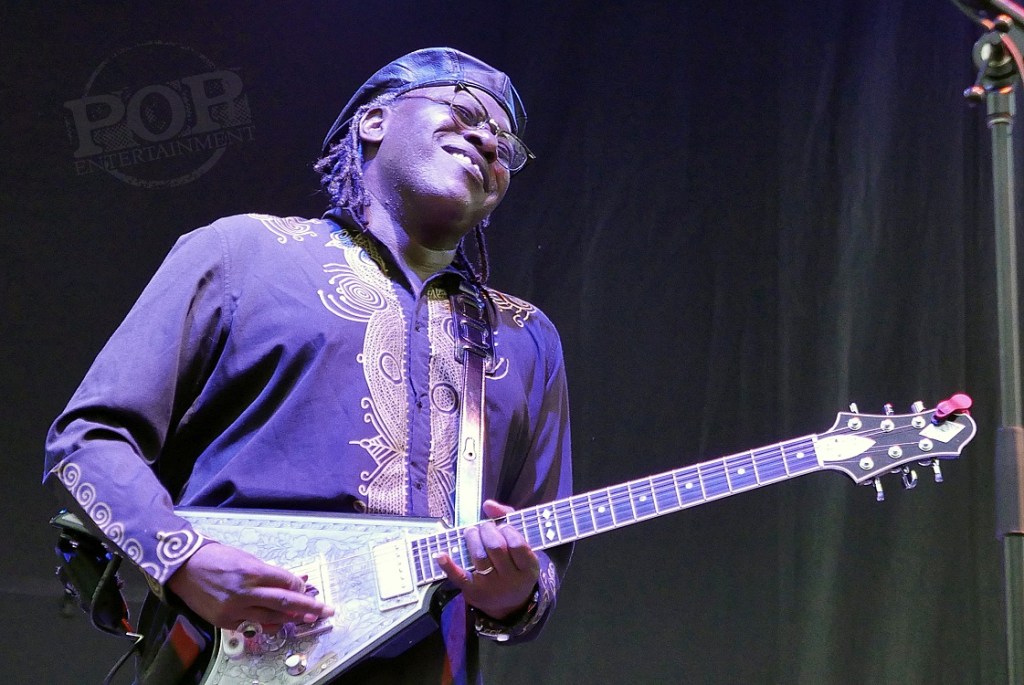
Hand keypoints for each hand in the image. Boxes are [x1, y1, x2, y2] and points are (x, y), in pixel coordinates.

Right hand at [167, 542, 334, 629]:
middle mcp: (245, 592)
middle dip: (309, 606)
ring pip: (272, 616)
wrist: (184, 568)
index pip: (286, 582)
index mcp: (252, 571)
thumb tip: (292, 581)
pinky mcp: (226, 621)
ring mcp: (235, 609)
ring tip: (308, 617)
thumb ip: (269, 573)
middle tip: (326, 610)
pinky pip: (255, 625)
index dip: (301, 587)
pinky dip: (270, 623)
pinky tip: (281, 622)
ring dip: (292, 617)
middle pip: (285, 601)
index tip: (309, 588)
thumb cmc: (217, 558)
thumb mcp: (247, 559)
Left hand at [436, 500, 539, 620]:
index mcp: (528, 569)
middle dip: (487, 531)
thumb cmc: (515, 567)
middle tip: (483, 527)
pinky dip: (448, 565)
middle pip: (496, 547)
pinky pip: (459, 576)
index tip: (503, 526)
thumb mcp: (522, 547)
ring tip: (471, 532)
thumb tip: (488, 504)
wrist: (509, 605)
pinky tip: (440, 554)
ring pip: (479, 556)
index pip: (517, 545)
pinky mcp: (473, 592)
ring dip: (472, 538)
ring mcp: (490, 587)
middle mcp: (510, 580)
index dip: (507, 530)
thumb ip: (509, 519)